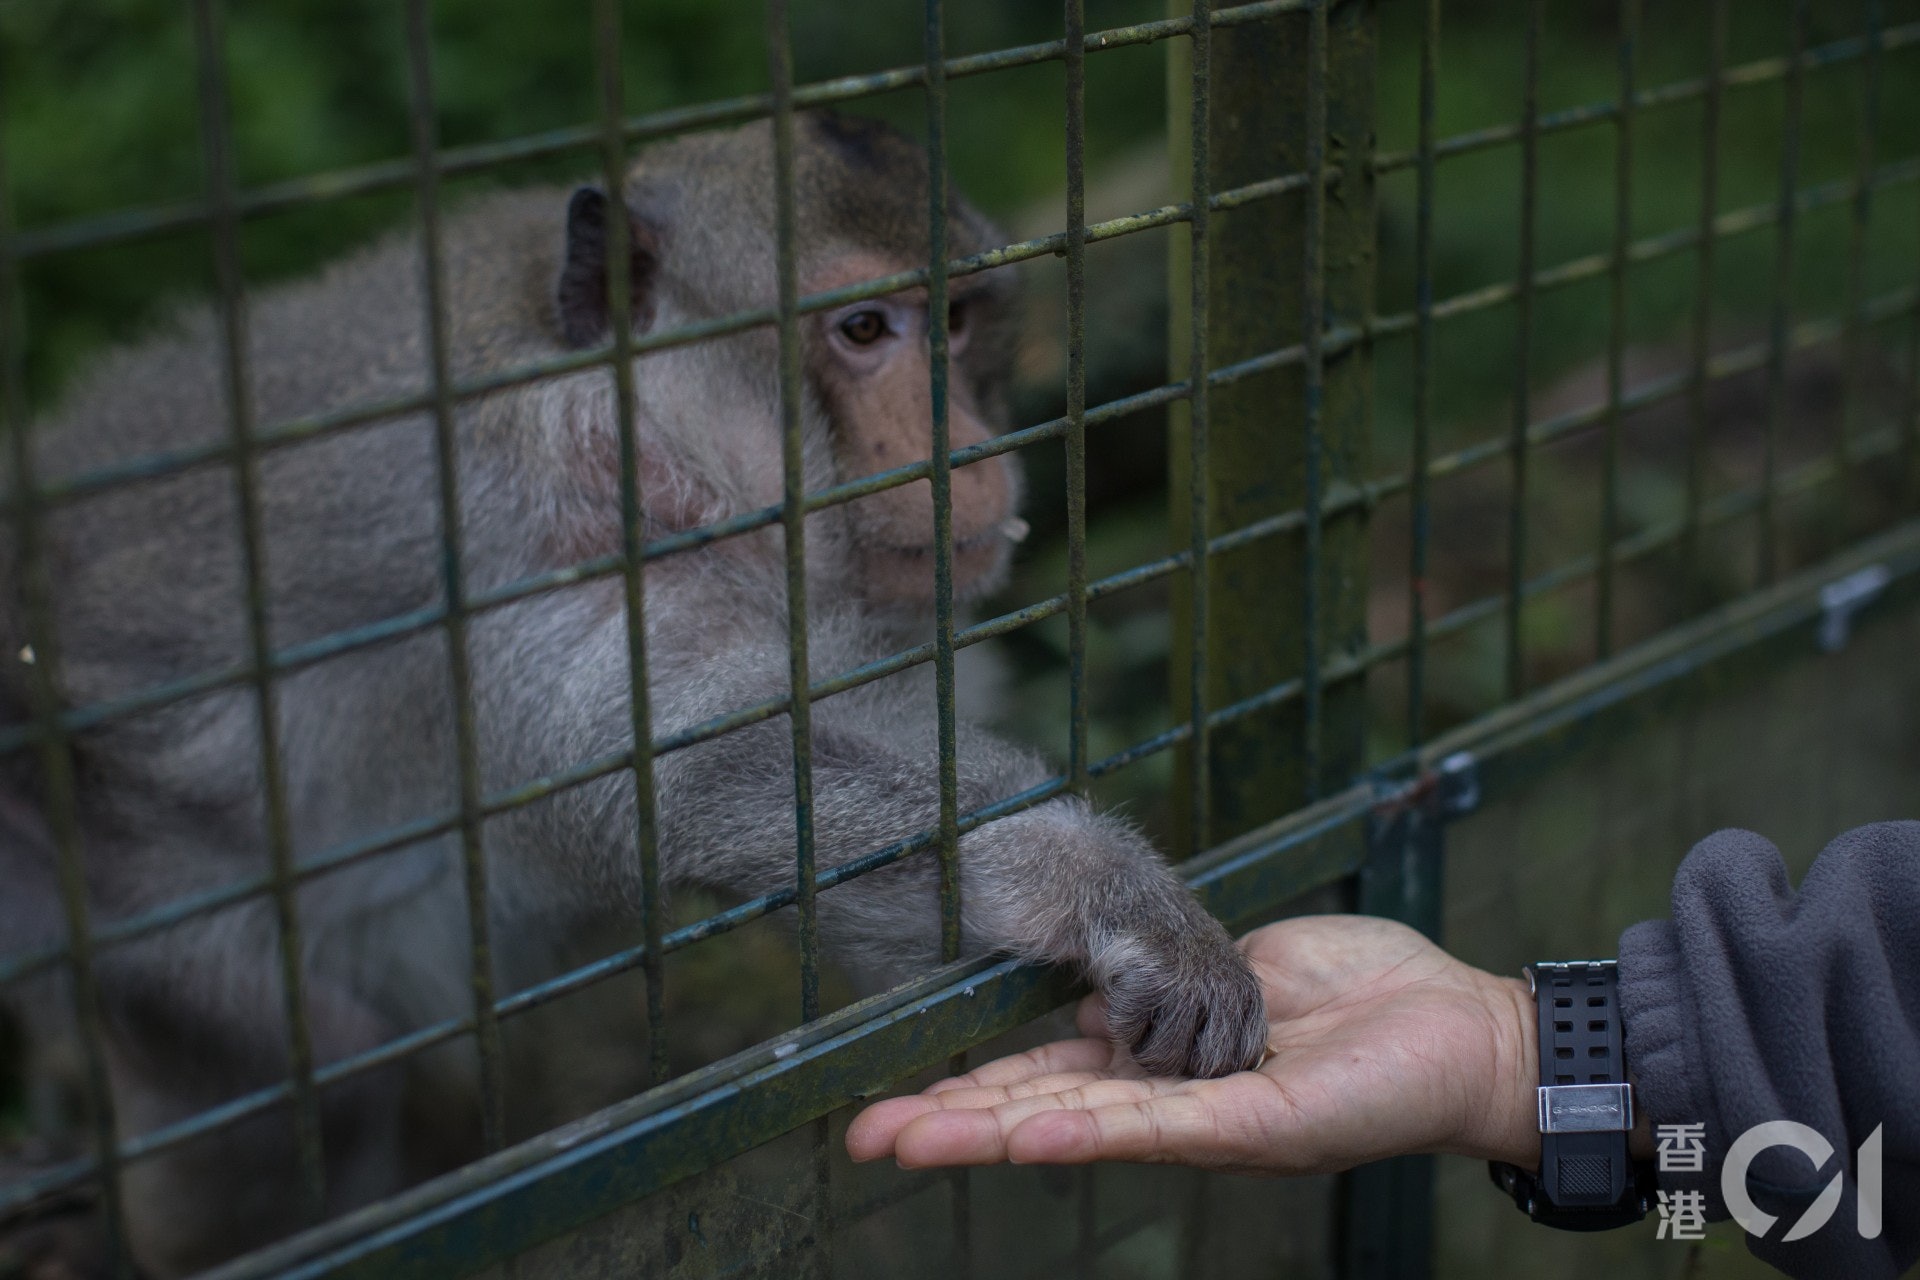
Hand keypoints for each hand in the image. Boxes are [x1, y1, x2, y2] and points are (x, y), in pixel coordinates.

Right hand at [846, 915, 1540, 1174]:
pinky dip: (1085, 1128)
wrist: (1461, 1020)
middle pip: (1045, 1109)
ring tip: (908, 1140)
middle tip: (865, 1135)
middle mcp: (1173, 1100)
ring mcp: (1207, 1119)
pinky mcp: (1254, 1125)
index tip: (900, 1092)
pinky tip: (1021, 1135)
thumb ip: (1169, 984)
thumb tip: (1098, 996)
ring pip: (1081, 1125)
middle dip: (953, 1123)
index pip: (1050, 1074)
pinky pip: (1157, 1126)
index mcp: (1164, 1059)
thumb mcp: (1243, 966)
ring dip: (991, 1134)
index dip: (975, 1085)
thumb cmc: (1365, 992)